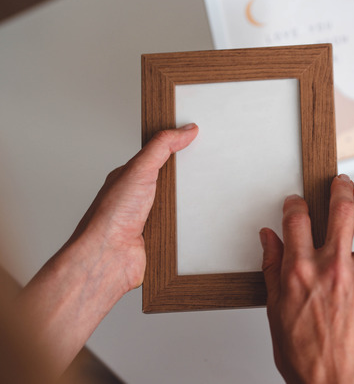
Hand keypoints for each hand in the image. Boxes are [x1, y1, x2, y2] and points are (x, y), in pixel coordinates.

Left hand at [14, 123, 198, 380]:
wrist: (109, 258)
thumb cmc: (110, 218)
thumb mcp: (139, 170)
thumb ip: (162, 147)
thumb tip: (185, 130)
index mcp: (130, 177)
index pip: (158, 155)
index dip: (177, 147)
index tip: (197, 137)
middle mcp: (139, 197)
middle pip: (174, 181)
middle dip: (190, 177)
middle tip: (209, 166)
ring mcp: (150, 219)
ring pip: (181, 205)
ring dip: (192, 204)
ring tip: (207, 194)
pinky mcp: (162, 238)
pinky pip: (185, 227)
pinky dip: (193, 225)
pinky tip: (200, 220)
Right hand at [261, 174, 353, 383]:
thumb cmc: (304, 354)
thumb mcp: (275, 309)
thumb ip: (272, 268)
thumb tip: (269, 238)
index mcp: (301, 271)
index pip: (297, 220)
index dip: (296, 204)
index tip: (297, 201)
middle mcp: (334, 268)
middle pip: (341, 211)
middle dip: (340, 189)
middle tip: (340, 181)